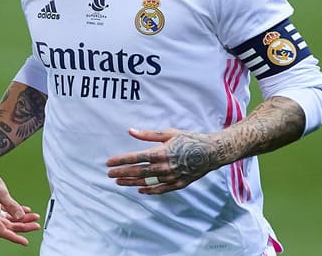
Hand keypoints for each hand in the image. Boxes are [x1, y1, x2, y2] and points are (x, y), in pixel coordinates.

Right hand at [0, 159, 40, 245]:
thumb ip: (11, 205)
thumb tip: (21, 216)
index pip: (1, 231)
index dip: (14, 237)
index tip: (25, 242)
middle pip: (7, 226)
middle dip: (23, 226)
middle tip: (37, 225)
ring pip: (8, 219)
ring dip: (21, 219)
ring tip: (35, 217)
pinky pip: (6, 212)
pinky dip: (16, 211)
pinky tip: (26, 210)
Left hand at [105, 128, 228, 194]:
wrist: (212, 152)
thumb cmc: (190, 139)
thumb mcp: (169, 133)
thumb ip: (148, 135)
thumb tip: (130, 131)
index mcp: (162, 152)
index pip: (135, 158)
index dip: (120, 161)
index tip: (108, 163)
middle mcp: (165, 167)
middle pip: (138, 172)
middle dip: (121, 173)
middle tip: (109, 174)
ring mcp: (172, 177)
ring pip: (147, 183)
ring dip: (131, 183)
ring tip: (119, 182)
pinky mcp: (178, 184)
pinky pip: (160, 190)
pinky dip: (149, 191)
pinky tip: (140, 190)